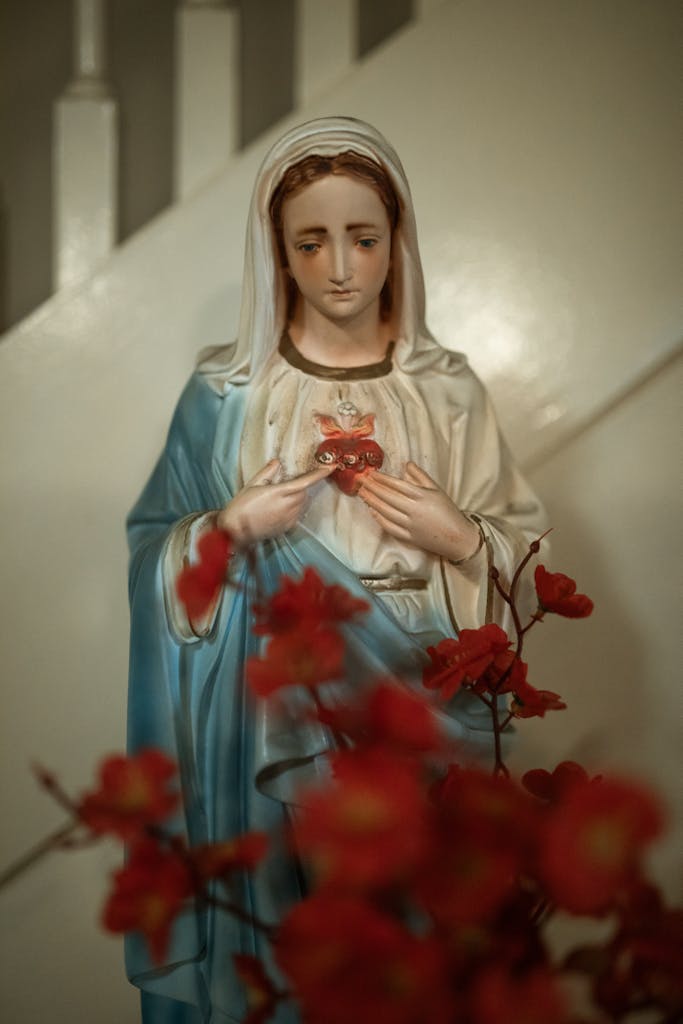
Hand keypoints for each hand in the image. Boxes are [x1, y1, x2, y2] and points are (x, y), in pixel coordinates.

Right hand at [217, 459, 333, 543]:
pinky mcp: (287, 527)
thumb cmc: (241, 506)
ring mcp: (288, 518)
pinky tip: (279, 508)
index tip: (331, 466)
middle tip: (287, 483)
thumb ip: (267, 472)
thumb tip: (277, 462)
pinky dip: (294, 508)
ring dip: (298, 497)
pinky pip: (297, 514)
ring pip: (302, 503)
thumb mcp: (252, 485)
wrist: (235, 531)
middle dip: (301, 485)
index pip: (306, 481)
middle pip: (305, 492)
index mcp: (279, 492)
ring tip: (281, 497)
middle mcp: (287, 506)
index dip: (320, 474)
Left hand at [358, 462, 480, 561]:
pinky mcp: (409, 537)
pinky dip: (379, 519)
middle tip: (360, 480)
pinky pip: (389, 527)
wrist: (458, 537)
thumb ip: (421, 476)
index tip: (371, 473)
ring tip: (362, 493)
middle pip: (388, 497)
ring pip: (385, 512)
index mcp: (422, 496)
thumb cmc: (449, 511)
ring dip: (372, 502)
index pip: (397, 485)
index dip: (382, 479)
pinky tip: (372, 511)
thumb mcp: (437, 490)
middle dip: (372, 488)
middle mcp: (414, 510)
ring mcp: (410, 525)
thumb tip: (406, 464)